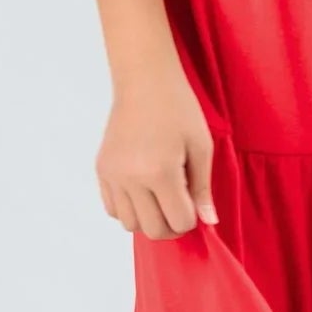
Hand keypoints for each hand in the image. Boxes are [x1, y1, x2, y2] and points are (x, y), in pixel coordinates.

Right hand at [96, 61, 216, 238]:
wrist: (144, 81)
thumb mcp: (201, 147)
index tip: (194, 201)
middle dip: (171, 225)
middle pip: (153, 230)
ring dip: (149, 218)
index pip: (178, 222)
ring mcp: (112, 175)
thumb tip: (209, 222)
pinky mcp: (102, 170)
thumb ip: (203, 189)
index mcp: (160, 172)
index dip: (192, 218)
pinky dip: (129, 209)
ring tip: (160, 196)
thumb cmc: (178, 109)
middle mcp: (131, 178)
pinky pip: (113, 209)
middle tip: (180, 204)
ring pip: (130, 224)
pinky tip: (143, 191)